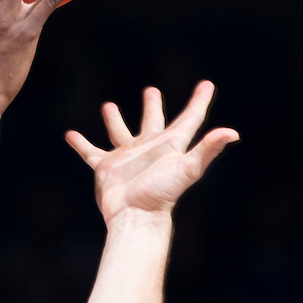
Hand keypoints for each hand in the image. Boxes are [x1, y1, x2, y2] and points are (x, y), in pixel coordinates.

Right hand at [66, 81, 237, 224]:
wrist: (134, 217)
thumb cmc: (162, 194)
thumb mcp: (188, 168)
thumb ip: (208, 150)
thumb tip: (232, 133)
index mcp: (171, 145)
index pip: (190, 118)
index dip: (200, 101)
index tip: (208, 84)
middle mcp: (149, 149)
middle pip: (153, 122)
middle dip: (152, 106)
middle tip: (151, 91)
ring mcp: (127, 158)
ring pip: (120, 133)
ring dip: (113, 120)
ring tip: (108, 106)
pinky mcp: (106, 168)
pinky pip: (91, 152)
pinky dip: (81, 144)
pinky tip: (70, 135)